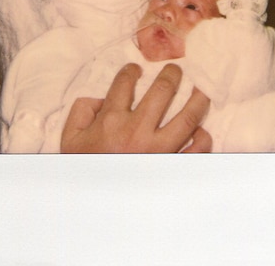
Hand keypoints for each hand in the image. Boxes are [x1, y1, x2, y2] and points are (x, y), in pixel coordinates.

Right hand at [60, 63, 211, 152]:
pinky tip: (201, 130)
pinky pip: (196, 150)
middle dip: (171, 75)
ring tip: (201, 89)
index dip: (131, 71)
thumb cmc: (85, 167)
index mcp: (111, 121)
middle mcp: (138, 131)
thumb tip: (100, 98)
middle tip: (175, 69)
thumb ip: (81, 111)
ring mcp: (159, 150)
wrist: (96, 204)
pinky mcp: (172, 166)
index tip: (136, 69)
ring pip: (188, 117)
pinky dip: (203, 138)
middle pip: (162, 92)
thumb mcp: (71, 137)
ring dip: (198, 99)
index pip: (125, 84)